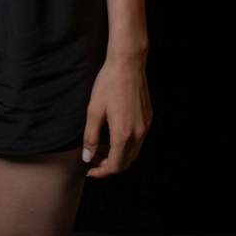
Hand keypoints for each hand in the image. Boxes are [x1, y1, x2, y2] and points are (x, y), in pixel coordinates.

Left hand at [81, 52, 152, 177]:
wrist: (128, 64)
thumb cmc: (109, 84)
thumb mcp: (94, 110)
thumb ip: (90, 137)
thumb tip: (87, 157)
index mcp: (123, 134)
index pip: (115, 166)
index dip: (101, 171)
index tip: (90, 170)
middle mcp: (138, 134)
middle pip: (125, 162)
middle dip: (109, 164)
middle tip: (93, 157)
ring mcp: (145, 126)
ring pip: (133, 152)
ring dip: (118, 155)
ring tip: (101, 146)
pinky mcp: (148, 118)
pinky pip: (138, 140)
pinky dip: (126, 144)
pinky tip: (113, 133)